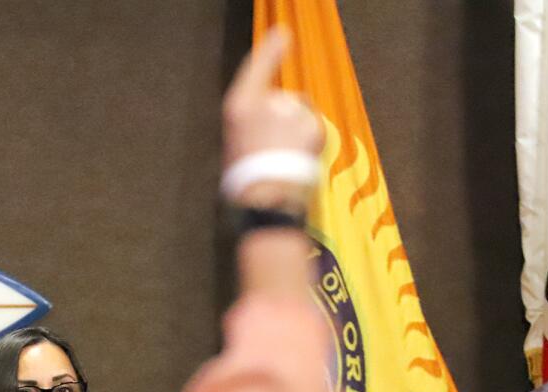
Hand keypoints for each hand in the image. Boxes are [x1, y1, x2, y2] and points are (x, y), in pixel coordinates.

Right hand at [222, 30, 323, 207]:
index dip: (271, 51)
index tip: (283, 35)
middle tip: (271, 150)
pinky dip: (310, 140)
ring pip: (299, 113)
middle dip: (282, 118)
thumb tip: (273, 113)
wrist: (267, 200)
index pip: (258, 69)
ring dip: (297, 130)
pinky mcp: (311, 124)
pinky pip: (312, 127)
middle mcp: (264, 102)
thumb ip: (253, 123)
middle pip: (282, 99)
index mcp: (239, 107)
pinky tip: (298, 158)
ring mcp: (290, 112)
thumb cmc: (246, 181)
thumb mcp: (235, 145)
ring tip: (285, 157)